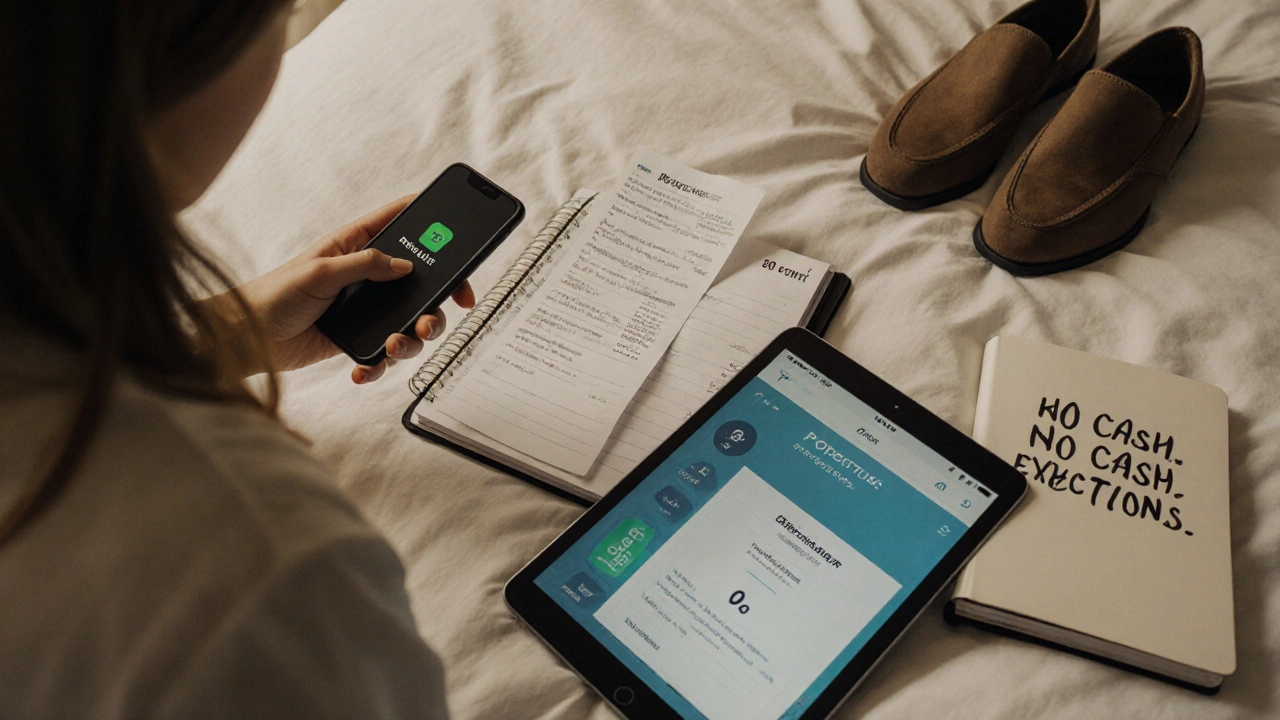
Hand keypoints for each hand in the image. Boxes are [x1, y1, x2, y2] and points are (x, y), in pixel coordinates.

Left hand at [228, 196, 475, 383]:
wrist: (246, 339)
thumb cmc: (272, 295)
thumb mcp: (319, 271)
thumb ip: (365, 264)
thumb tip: (406, 265)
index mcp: (356, 246)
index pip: (402, 225)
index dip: (434, 229)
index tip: (459, 242)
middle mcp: (367, 276)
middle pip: (421, 283)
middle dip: (437, 301)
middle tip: (446, 312)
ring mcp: (366, 309)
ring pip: (410, 322)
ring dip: (411, 338)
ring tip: (395, 345)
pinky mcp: (358, 339)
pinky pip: (383, 354)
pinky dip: (380, 365)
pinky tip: (364, 370)